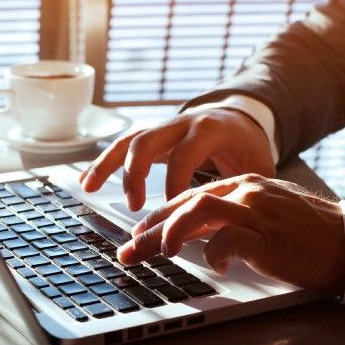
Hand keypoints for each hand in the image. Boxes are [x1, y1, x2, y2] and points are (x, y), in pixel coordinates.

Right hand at [79, 107, 274, 210]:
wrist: (241, 118)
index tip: (172, 213)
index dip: (175, 184)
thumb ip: (246, 191)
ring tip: (89, 188)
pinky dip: (103, 162)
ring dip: (107, 164)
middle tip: (135, 207)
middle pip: (148, 141)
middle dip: (136, 174)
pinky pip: (123, 144)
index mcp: (209, 130)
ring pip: (129, 140)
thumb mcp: (257, 166)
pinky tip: (87, 181)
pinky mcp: (152, 135)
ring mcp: (164, 127)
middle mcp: (182, 123)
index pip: (184, 155)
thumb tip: (238, 226)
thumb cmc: (248, 147)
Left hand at [117, 174, 344, 296]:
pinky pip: (228, 239)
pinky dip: (213, 253)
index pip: (190, 197)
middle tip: (128, 252)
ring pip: (199, 211)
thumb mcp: (268, 218)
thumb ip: (235, 221)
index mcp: (245, 185)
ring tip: (158, 254)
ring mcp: (257, 212)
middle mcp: (247, 193)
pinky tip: (213, 265)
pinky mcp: (268, 236)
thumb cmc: (310, 236)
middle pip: (185, 204)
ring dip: (171, 233)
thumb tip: (201, 240)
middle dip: (151, 229)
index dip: (160, 217)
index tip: (139, 236)